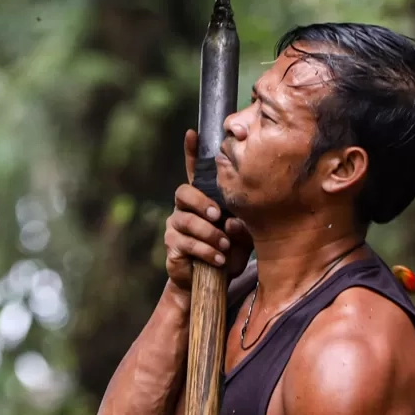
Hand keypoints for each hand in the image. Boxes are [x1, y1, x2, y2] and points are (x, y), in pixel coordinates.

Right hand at [164, 130, 251, 292]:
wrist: (210, 282)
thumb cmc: (228, 251)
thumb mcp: (241, 237)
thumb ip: (240, 225)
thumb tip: (231, 221)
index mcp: (203, 199)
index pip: (194, 171)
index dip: (191, 151)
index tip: (192, 133)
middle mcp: (185, 208)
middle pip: (183, 192)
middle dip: (201, 202)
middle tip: (217, 214)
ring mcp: (176, 226)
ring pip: (186, 220)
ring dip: (208, 232)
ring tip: (224, 244)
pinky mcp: (172, 245)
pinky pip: (186, 242)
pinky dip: (205, 250)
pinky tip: (218, 258)